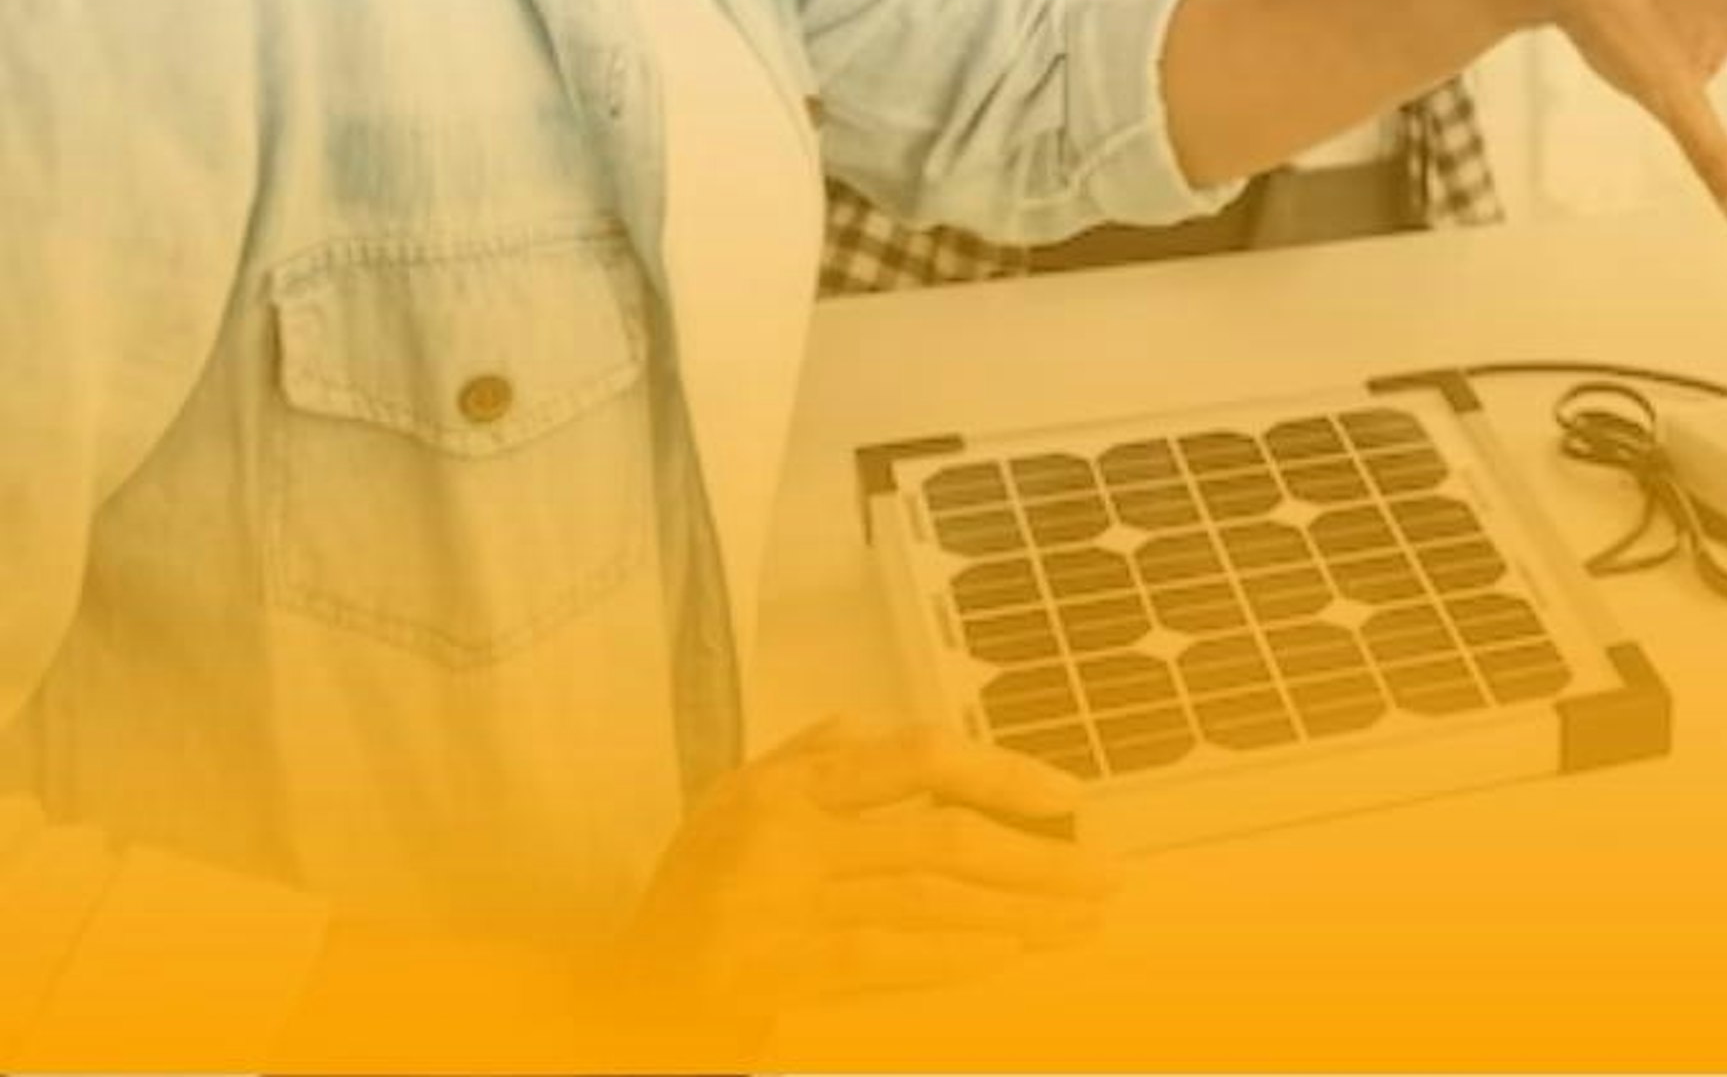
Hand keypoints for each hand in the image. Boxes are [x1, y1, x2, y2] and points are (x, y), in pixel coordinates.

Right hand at [581, 719, 1117, 1038]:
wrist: (622, 985)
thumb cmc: (705, 884)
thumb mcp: (745, 795)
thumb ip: (827, 755)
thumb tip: (925, 742)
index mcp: (789, 782)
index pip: (919, 759)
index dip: (1004, 774)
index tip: (1069, 798)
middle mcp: (785, 836)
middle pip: (940, 839)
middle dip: (1036, 859)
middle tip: (1103, 877)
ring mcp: (778, 906)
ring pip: (925, 901)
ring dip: (1015, 912)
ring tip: (1077, 921)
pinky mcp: (773, 971)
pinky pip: (883, 960)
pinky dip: (952, 957)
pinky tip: (1006, 953)